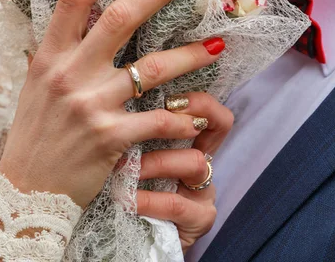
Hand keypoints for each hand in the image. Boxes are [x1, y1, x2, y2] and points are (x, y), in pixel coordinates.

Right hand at [0, 0, 225, 208]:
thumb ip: (63, 54)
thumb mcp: (39, 87)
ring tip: (215, 46)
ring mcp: (90, 106)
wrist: (25, 192)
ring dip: (189, 55)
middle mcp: (69, 75)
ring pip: (151, 69)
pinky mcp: (109, 139)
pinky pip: (158, 120)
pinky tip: (196, 117)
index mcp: (49, 57)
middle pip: (120, 18)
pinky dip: (182, 119)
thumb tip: (89, 20)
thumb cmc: (36, 134)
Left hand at [137, 92, 233, 252]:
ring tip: (124, 168)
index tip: (169, 98)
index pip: (210, 110)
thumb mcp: (129, 153)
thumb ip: (133, 128)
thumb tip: (117, 94)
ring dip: (156, 162)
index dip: (199, 100)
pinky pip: (177, 202)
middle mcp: (203, 162)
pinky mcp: (200, 219)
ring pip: (195, 162)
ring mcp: (204, 191)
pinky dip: (149, 199)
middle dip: (186, 117)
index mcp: (188, 144)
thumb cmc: (125, 190)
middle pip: (217, 126)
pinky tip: (127, 199)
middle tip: (153, 117)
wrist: (130, 239)